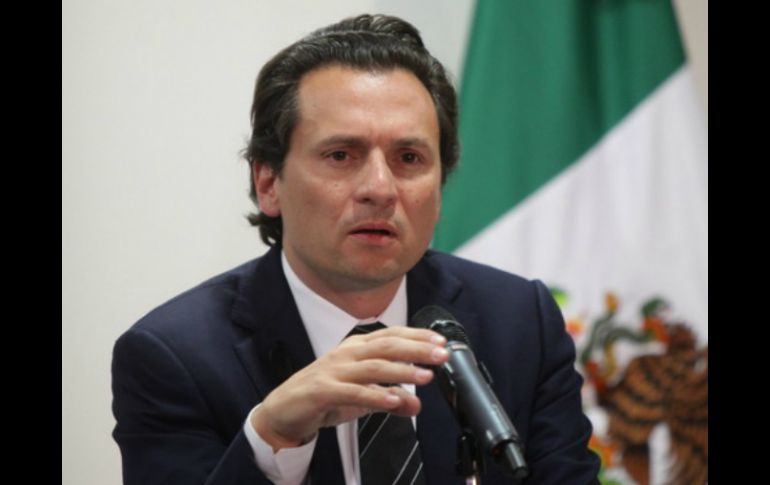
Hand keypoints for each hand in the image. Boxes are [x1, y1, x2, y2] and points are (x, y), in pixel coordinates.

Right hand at [251, 326, 448, 450]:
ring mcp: (334, 371)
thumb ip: (390, 399)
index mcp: (356, 348)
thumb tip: (417, 404)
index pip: (392, 335)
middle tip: (441, 354)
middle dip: (416, 348)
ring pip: (372, 367)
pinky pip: (352, 392)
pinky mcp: (322, 391)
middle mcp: (347, 354)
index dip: (417, 336)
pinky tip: (393, 400)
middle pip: (386, 346)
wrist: (283, 409)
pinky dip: (374, 395)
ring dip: (401, 371)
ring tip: (424, 376)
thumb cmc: (324, 396)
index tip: (441, 341)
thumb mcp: (362, 397)